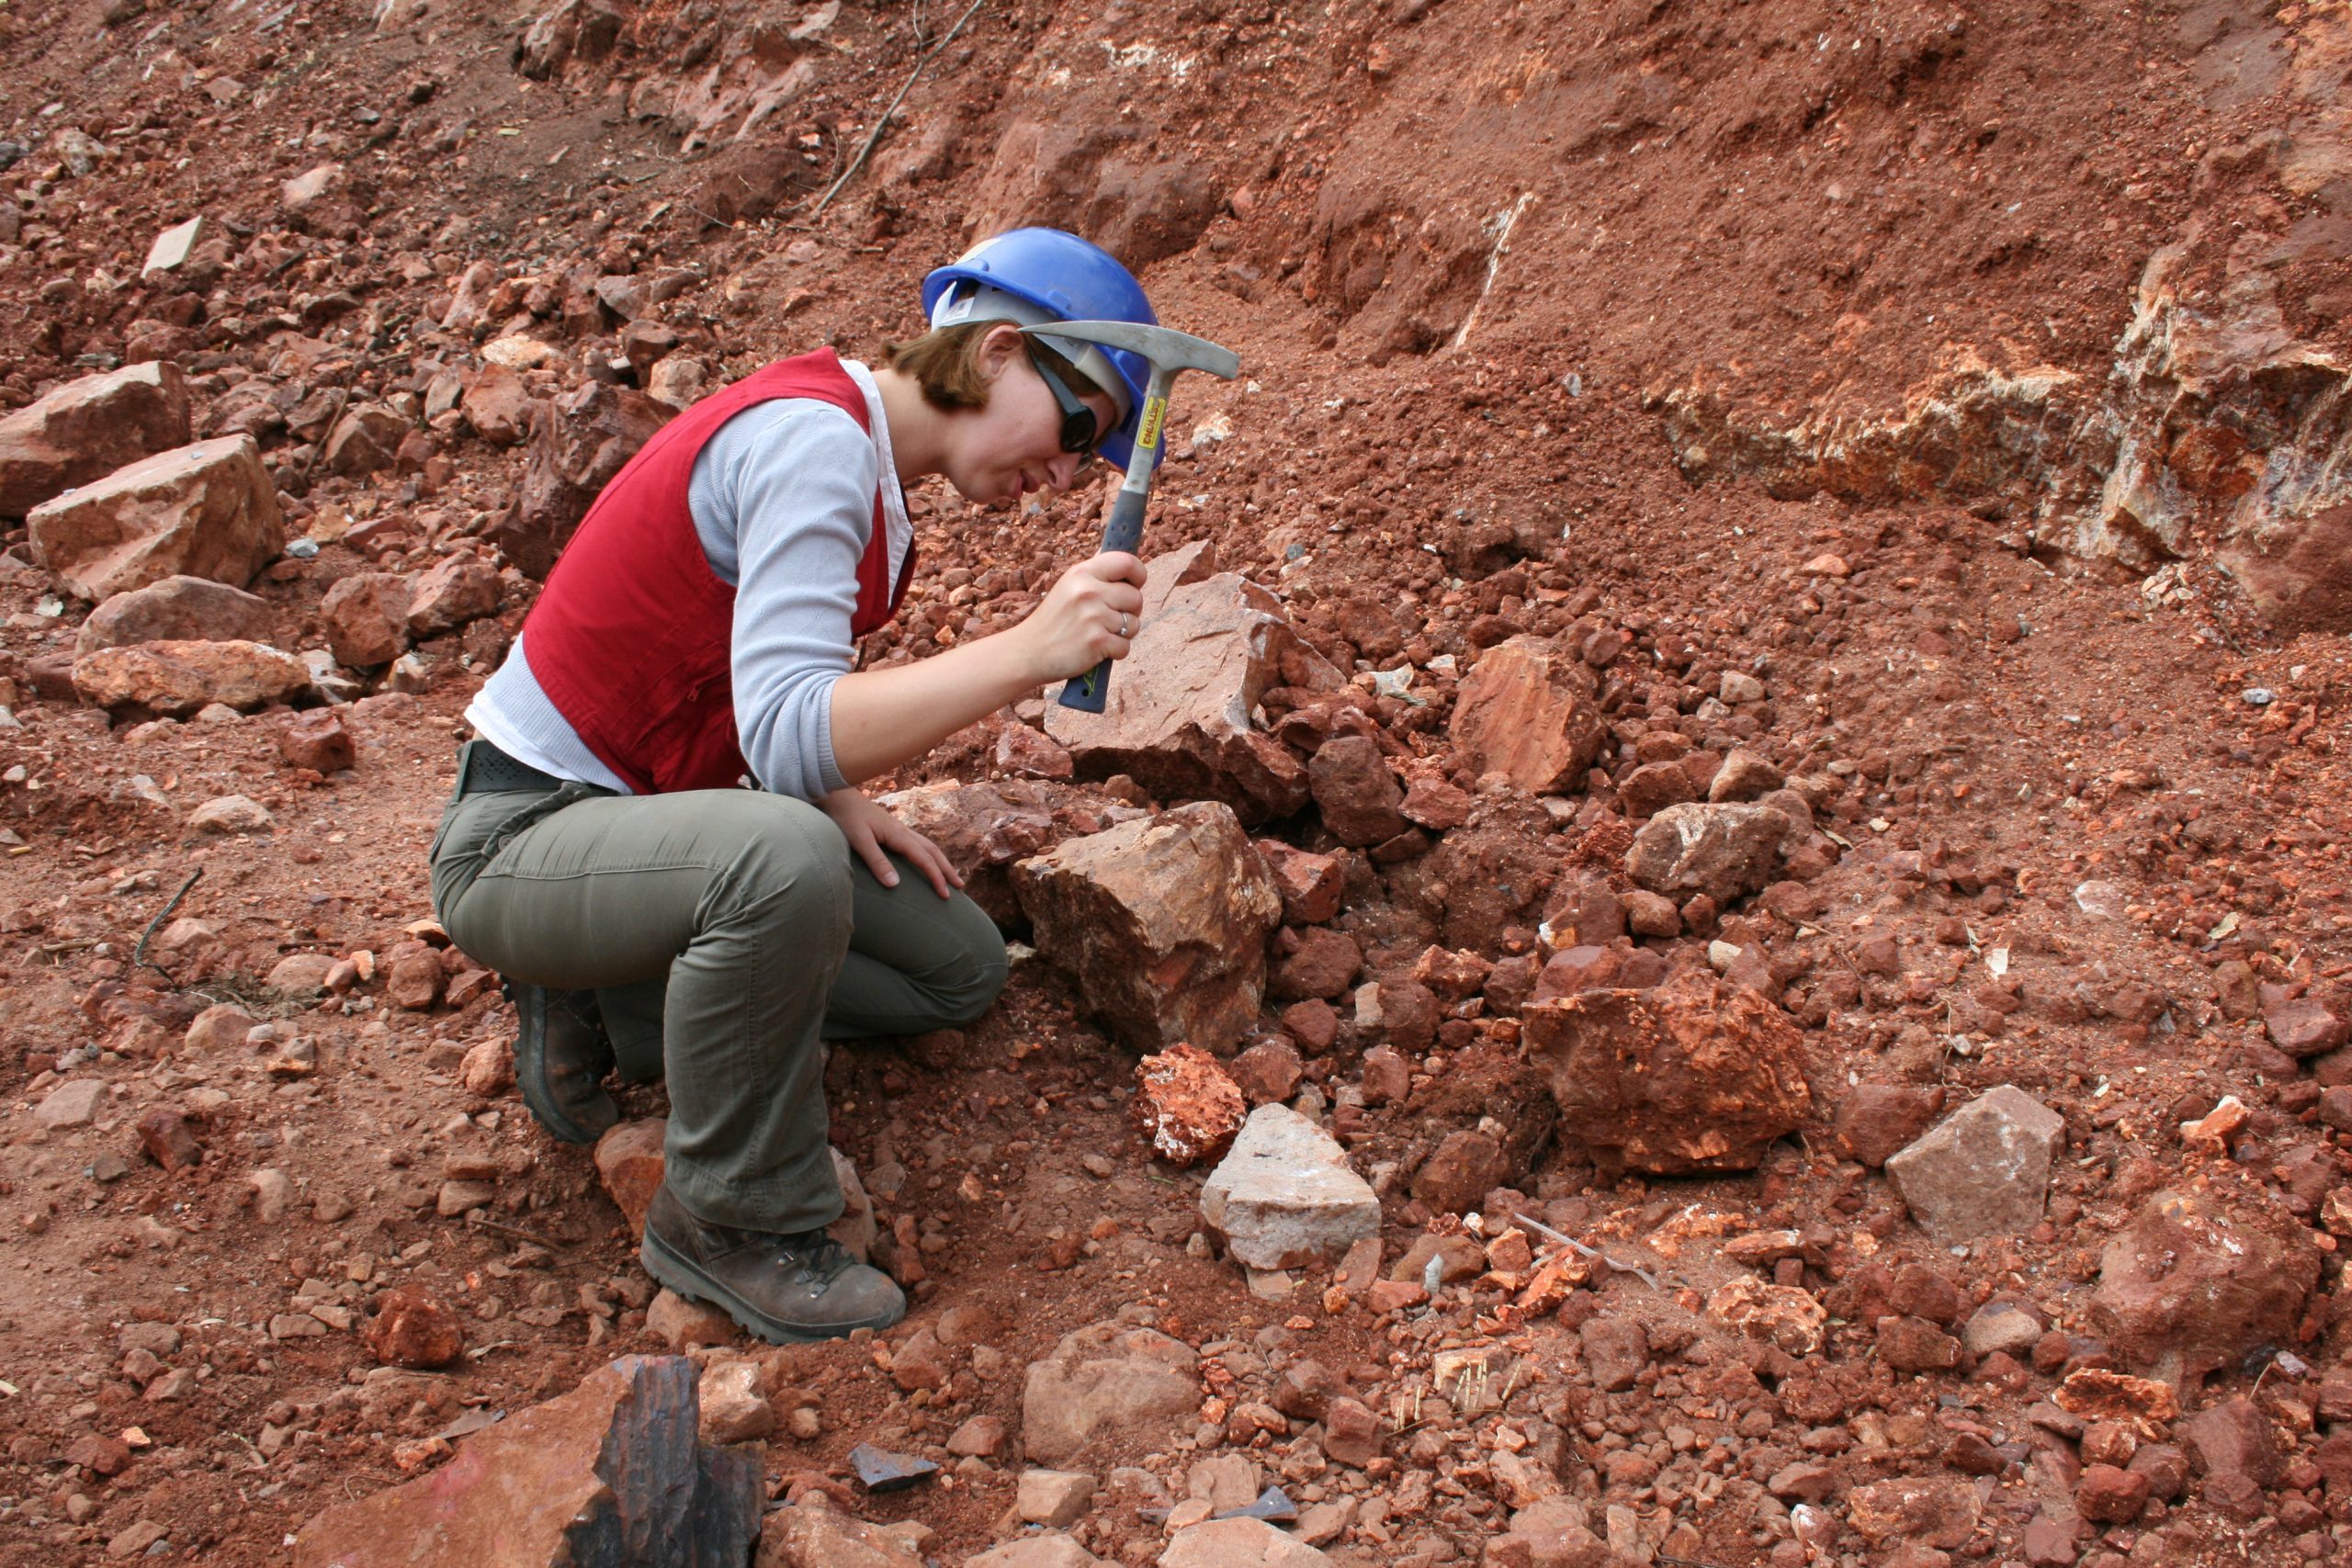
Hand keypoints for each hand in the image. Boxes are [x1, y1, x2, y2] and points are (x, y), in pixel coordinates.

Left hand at [818, 788, 963, 898]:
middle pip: (932, 851)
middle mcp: (902, 830)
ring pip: (926, 845)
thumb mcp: (858, 840)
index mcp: (898, 834)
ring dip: (939, 861)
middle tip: (960, 887)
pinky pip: (916, 843)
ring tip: (948, 875)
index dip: (936, 877)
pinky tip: (922, 859)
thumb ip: (876, 861)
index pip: (924, 859)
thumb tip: (896, 885)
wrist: (835, 792)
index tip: (945, 895)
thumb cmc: (844, 816)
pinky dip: (927, 854)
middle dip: (947, 869)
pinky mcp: (889, 828)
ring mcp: (897, 828)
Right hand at [1017, 552, 1147, 683]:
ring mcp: (1093, 617)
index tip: (1135, 585)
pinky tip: (1096, 650)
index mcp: (1082, 573)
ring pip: (1134, 624)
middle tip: (1109, 619)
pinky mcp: (1097, 642)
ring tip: (1098, 634)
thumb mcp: (1068, 586)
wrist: (1029, 652)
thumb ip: (1094, 574)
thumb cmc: (1054, 620)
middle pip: (1136, 597)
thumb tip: (1115, 551)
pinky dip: (1114, 652)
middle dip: (1130, 611)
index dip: (1139, 574)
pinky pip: (1125, 647)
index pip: (1127, 562)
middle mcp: (1088, 591)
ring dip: (1122, 634)